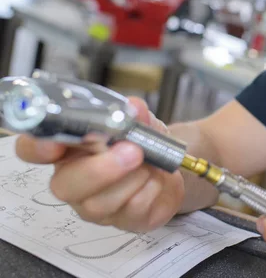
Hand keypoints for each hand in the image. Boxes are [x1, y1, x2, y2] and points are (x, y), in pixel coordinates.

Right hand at [15, 97, 184, 231]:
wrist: (170, 168)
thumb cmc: (142, 144)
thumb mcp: (139, 121)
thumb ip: (133, 113)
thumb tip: (134, 108)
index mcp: (68, 149)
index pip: (32, 150)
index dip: (37, 148)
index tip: (55, 145)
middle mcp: (74, 180)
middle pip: (64, 185)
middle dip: (99, 169)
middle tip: (132, 152)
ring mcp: (95, 206)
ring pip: (99, 202)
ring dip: (132, 178)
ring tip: (150, 163)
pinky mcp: (124, 220)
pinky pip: (132, 209)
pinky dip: (151, 189)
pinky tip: (157, 180)